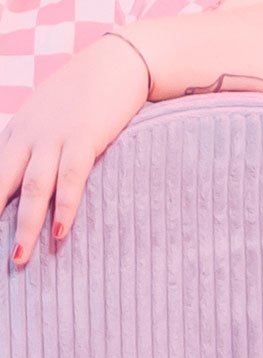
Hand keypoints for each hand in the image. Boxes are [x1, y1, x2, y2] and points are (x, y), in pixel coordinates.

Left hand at [1, 33, 149, 264]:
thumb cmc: (87, 89)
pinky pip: (71, 178)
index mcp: (18, 131)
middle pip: (2, 183)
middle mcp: (29, 135)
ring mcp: (56, 137)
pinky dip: (65, 207)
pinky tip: (60, 231)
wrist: (117, 63)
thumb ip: (38, 138)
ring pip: (34, 187)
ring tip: (20, 256)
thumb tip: (36, 170)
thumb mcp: (50, 112)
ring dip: (26, 225)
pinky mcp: (85, 138)